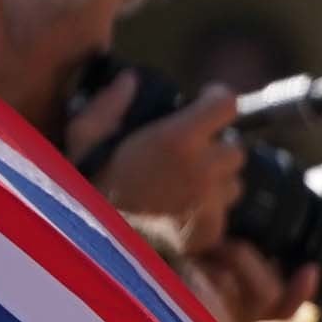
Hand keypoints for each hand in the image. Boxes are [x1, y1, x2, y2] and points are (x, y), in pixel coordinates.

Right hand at [81, 77, 245, 243]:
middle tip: (192, 152)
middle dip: (218, 148)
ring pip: (233, 185)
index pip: (227, 105)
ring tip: (185, 185)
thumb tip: (131, 80)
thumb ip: (110, 103)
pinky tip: (180, 211)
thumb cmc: (86, 183)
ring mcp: (209, 205)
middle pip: (236, 150)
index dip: (218, 99)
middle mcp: (202, 171)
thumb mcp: (85, 134)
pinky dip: (208, 212)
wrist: (92, 241)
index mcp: (177, 139)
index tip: (207, 101)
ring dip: (217, 182)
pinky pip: (223, 215)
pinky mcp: (209, 233)